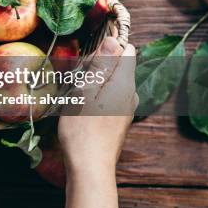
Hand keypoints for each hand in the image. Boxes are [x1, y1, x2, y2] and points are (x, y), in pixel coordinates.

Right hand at [58, 37, 137, 172]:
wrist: (90, 167)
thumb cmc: (83, 129)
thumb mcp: (86, 91)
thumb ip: (101, 65)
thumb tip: (113, 40)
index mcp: (125, 84)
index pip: (127, 49)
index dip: (108, 46)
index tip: (88, 57)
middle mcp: (131, 94)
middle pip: (118, 65)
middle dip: (97, 65)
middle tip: (77, 80)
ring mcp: (126, 108)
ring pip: (111, 81)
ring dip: (93, 81)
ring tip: (76, 95)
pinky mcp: (119, 119)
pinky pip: (109, 95)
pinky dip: (96, 95)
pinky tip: (81, 107)